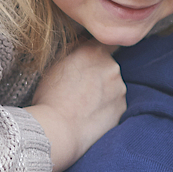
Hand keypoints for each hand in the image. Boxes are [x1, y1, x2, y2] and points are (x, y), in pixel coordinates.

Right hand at [28, 41, 124, 171]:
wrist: (58, 130)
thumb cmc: (50, 97)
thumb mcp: (55, 64)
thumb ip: (75, 49)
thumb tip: (84, 42)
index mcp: (95, 51)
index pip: (106, 42)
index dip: (98, 50)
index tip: (91, 58)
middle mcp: (112, 67)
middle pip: (108, 66)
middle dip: (98, 74)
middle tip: (79, 88)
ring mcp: (120, 89)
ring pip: (113, 87)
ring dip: (103, 92)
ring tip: (82, 105)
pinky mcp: (122, 110)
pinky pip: (114, 105)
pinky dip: (105, 109)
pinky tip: (90, 116)